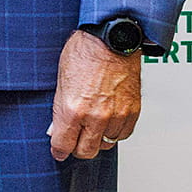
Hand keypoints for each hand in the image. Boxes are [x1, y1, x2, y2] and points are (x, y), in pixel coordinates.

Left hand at [49, 29, 141, 160]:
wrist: (112, 40)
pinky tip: (108, 123)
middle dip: (78, 149)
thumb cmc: (84, 53)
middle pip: (86, 151)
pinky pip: (124, 134)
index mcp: (73, 109)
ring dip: (98, 139)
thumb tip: (58, 128)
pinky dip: (116, 132)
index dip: (59, 150)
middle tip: (74, 142)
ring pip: (107, 144)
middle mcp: (96, 116)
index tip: (59, 151)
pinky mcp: (133, 110)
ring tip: (92, 128)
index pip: (63, 145)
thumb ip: (60, 109)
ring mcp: (117, 114)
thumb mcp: (60, 82)